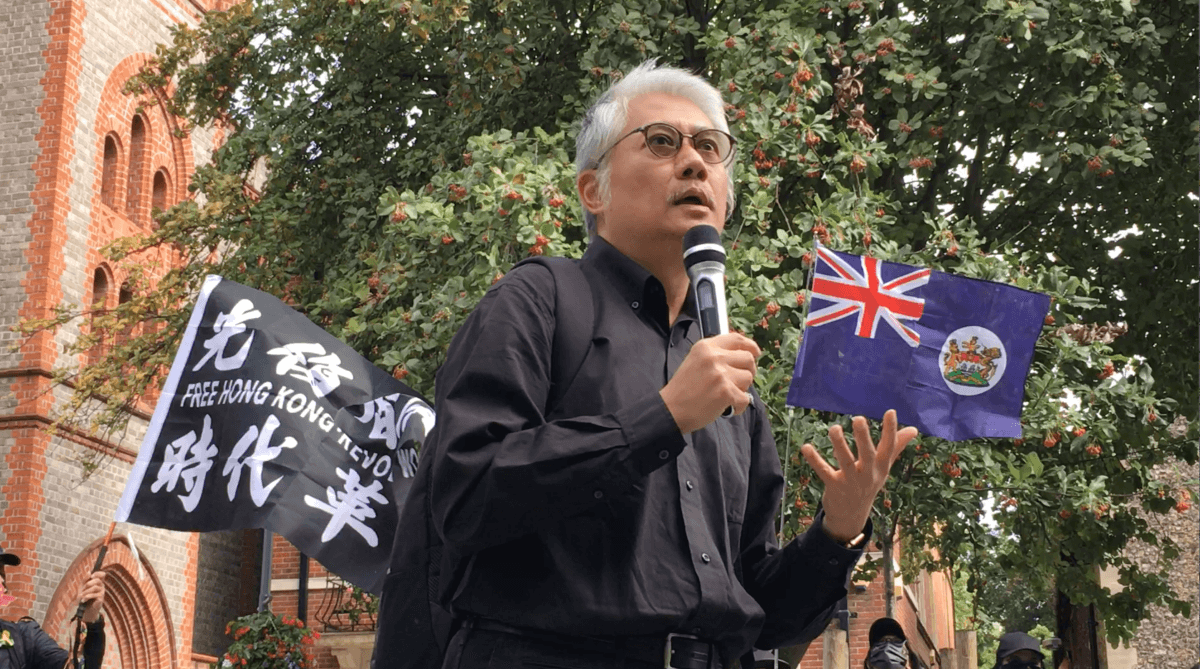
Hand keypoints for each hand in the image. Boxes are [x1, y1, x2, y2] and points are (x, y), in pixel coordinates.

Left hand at [79, 570, 106, 623]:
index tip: (91, 576)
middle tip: (82, 590)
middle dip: (87, 584)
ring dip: (85, 592)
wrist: (84, 609)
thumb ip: (85, 580)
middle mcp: (101, 586)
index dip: (98, 573)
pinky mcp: (101, 598)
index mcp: (97, 582)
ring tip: (81, 596)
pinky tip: (83, 600)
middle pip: (97, 580)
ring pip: (94, 587)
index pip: (102, 575)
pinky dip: (87, 597)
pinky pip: (95, 594)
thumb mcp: (82, 587)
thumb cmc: (84, 597)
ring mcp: (102, 592)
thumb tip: (89, 572)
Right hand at [660, 333, 759, 433]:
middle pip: (748, 358)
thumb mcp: (695, 360)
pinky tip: (727, 407)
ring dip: (742, 388)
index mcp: (706, 347)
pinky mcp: (726, 392)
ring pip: (749, 378)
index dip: (750, 346)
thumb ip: (716, 355)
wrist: (671, 409)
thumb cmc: (683, 388)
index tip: (755, 353)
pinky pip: (745, 398)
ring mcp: (721, 374)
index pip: (737, 339)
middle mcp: (714, 357)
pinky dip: (739, 406)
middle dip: (748, 370)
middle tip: (738, 381)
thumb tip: (744, 355)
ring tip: (727, 394)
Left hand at [800, 410, 917, 542]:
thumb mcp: (883, 467)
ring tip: (834, 428)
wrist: (852, 515)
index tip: (890, 412)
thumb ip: (896, 446)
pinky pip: (824, 471)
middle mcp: (868, 474)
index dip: (890, 430)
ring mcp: (851, 481)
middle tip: (858, 419)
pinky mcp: (834, 486)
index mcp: (881, 467)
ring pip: (845, 461)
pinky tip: (806, 447)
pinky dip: (814, 460)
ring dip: (839, 445)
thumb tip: (914, 429)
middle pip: (868, 454)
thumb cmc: (868, 483)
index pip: (889, 447)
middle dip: (863, 437)